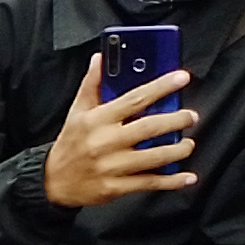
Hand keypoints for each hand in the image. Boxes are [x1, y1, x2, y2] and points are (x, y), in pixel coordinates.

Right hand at [42, 53, 198, 205]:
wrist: (53, 182)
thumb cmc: (71, 143)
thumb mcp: (76, 112)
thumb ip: (91, 84)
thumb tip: (100, 58)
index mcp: (97, 120)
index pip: (135, 98)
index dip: (161, 86)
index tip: (182, 77)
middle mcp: (105, 142)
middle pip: (149, 128)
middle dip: (176, 120)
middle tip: (191, 116)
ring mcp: (111, 166)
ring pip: (154, 157)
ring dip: (177, 150)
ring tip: (188, 144)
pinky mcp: (115, 187)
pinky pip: (149, 183)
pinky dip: (172, 181)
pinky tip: (187, 177)